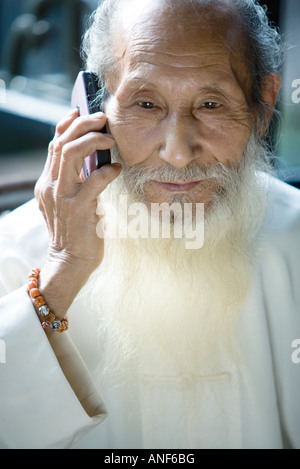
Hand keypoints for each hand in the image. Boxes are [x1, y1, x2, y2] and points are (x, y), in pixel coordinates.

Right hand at [34, 109, 120, 318]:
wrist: (70, 260)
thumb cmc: (75, 230)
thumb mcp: (67, 201)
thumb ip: (73, 180)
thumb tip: (93, 158)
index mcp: (47, 182)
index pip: (54, 145)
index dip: (66, 124)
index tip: (81, 112)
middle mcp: (50, 186)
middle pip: (61, 143)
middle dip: (83, 124)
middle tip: (102, 118)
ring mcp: (62, 197)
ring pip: (70, 154)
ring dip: (93, 140)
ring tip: (110, 138)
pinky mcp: (77, 209)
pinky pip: (93, 181)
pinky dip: (108, 171)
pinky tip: (118, 170)